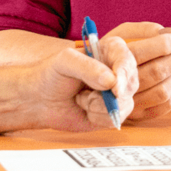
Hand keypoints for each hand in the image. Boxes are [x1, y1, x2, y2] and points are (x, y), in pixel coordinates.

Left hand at [19, 38, 138, 131]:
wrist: (39, 101)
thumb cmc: (51, 75)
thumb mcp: (65, 62)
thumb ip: (87, 67)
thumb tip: (111, 81)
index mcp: (109, 52)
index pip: (127, 58)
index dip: (124, 72)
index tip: (114, 87)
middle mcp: (117, 72)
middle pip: (131, 83)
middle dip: (109, 94)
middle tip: (87, 93)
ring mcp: (116, 93)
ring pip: (125, 103)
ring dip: (98, 106)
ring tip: (81, 99)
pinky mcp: (112, 112)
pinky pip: (117, 118)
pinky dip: (98, 117)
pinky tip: (86, 110)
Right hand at [103, 22, 170, 120]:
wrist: (92, 81)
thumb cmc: (112, 52)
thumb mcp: (122, 35)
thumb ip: (144, 29)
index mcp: (110, 60)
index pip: (140, 53)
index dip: (164, 45)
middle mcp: (117, 85)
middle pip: (155, 72)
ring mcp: (128, 103)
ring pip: (162, 91)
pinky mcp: (138, 116)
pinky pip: (164, 105)